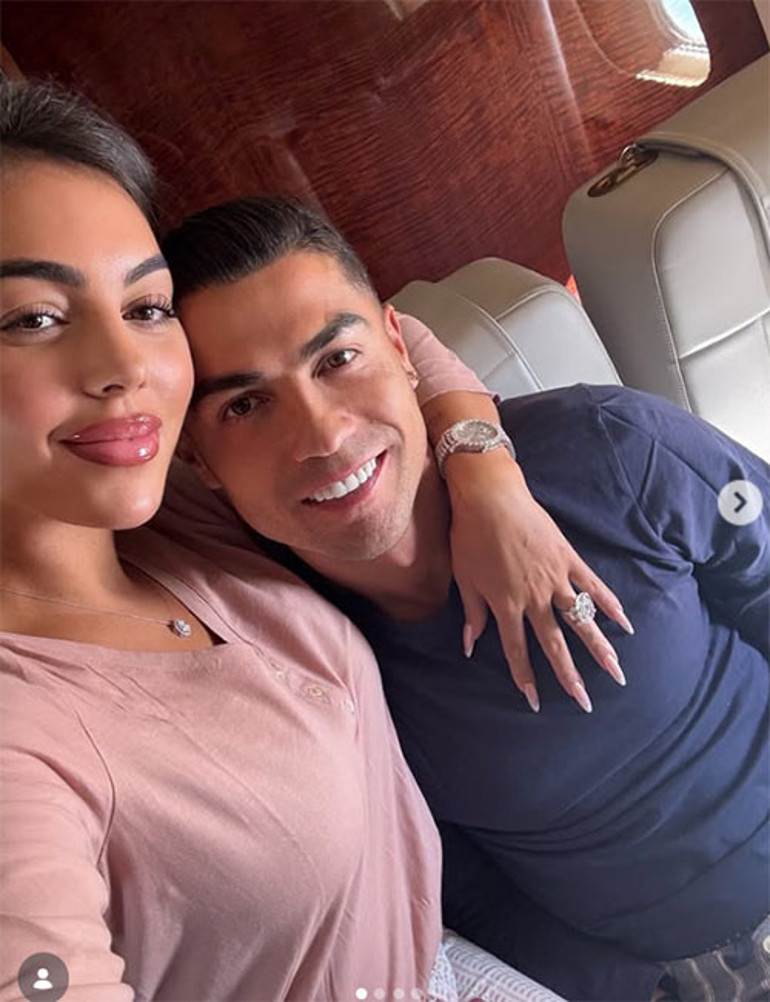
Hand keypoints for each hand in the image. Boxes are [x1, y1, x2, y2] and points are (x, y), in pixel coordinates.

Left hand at [445, 450, 633, 712]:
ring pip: (581, 620)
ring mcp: (555, 578)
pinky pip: (593, 586)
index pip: (517, 650)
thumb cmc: (470, 536)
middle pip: (555, 644)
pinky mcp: (568, 559)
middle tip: (585, 703)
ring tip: (616, 672)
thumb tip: (469, 646)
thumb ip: (473, 614)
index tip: (535, 703)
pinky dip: (610, 604)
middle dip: (570, 676)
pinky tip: (625, 623)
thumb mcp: (465, 578)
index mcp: (506, 604)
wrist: (490, 497)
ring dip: (599, 648)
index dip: (525, 678)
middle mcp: (534, 597)